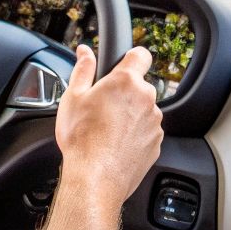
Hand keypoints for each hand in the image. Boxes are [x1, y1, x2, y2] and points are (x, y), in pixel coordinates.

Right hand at [53, 44, 163, 204]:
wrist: (95, 178)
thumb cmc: (82, 138)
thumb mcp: (73, 98)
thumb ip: (83, 69)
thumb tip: (84, 52)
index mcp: (126, 82)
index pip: (141, 55)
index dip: (132, 57)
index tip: (124, 64)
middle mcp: (146, 99)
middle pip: (139, 86)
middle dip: (125, 93)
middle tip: (103, 107)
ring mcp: (154, 122)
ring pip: (144, 110)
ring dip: (131, 114)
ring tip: (108, 130)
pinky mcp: (156, 143)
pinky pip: (147, 131)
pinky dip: (135, 135)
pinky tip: (116, 144)